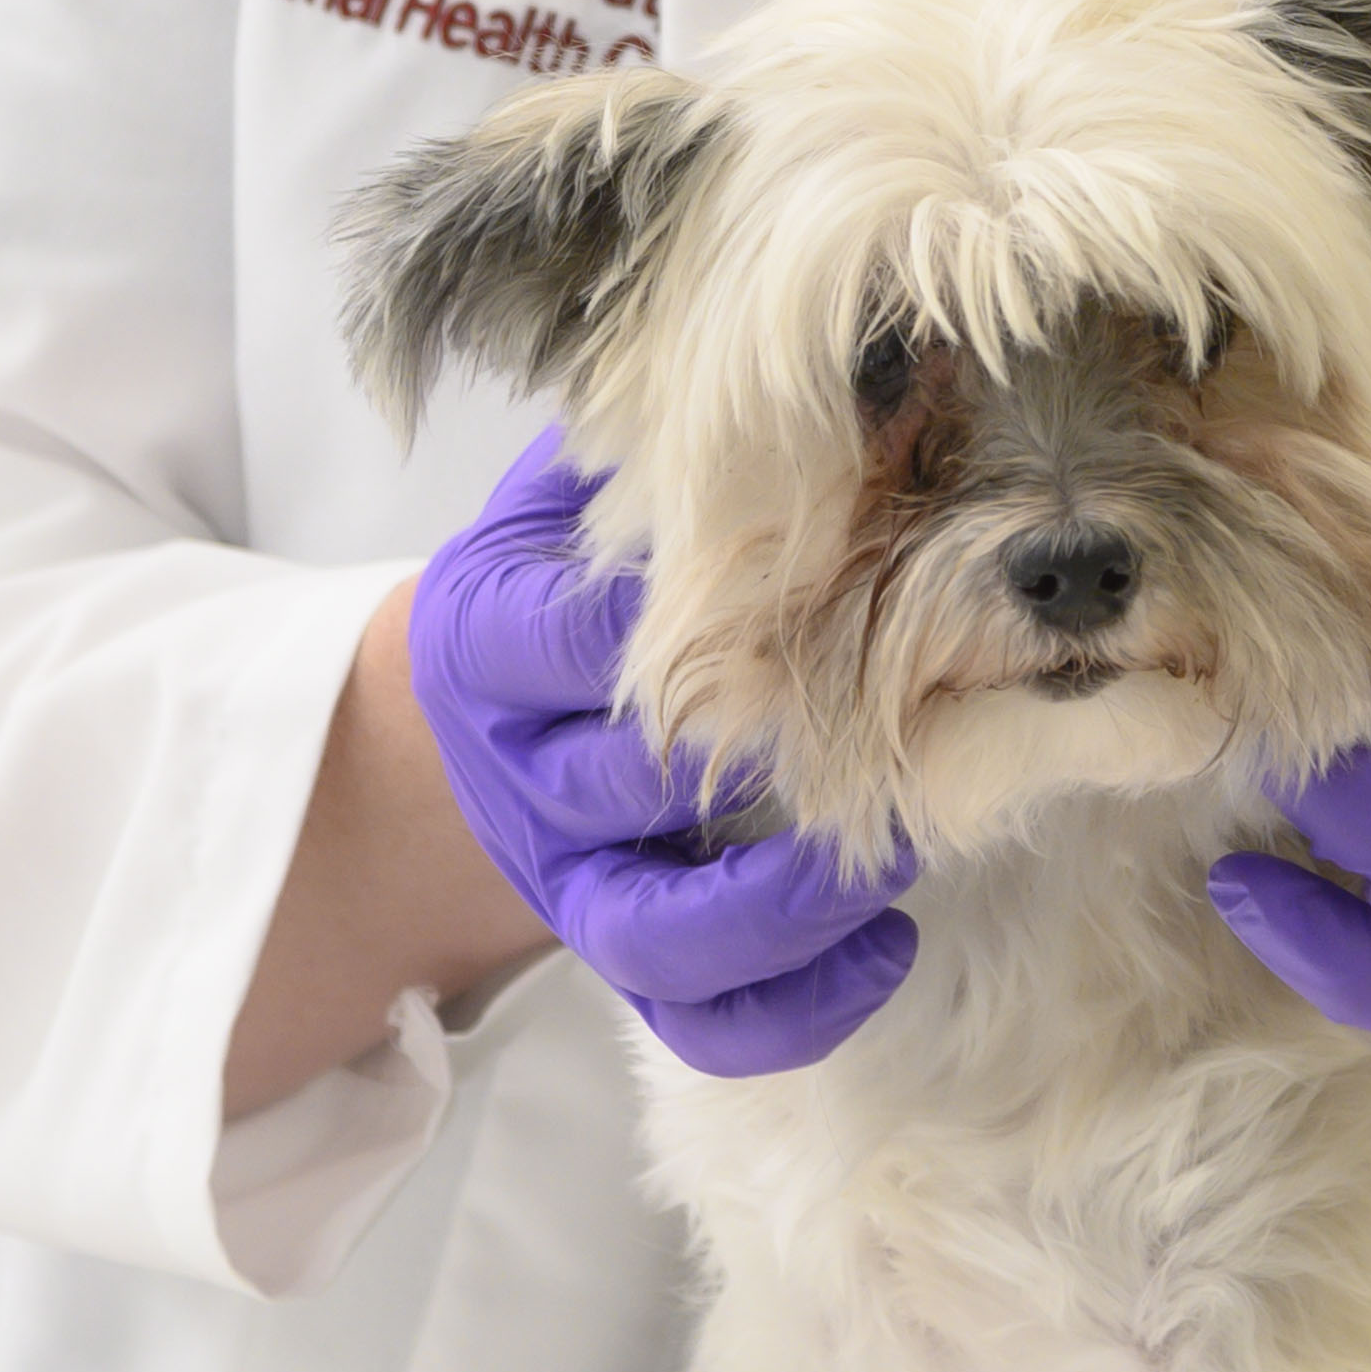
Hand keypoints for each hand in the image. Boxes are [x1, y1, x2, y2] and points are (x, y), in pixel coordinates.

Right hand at [408, 427, 916, 1074]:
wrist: (475, 718)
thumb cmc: (562, 574)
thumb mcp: (572, 489)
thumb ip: (654, 441)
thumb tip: (806, 353)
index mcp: (489, 638)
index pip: (563, 634)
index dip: (667, 615)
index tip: (779, 575)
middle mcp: (520, 771)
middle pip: (620, 782)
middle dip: (751, 752)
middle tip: (882, 701)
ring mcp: (568, 877)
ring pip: (656, 929)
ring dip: (779, 905)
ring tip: (895, 850)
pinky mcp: (617, 951)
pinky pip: (700, 1019)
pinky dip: (795, 1004)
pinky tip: (887, 946)